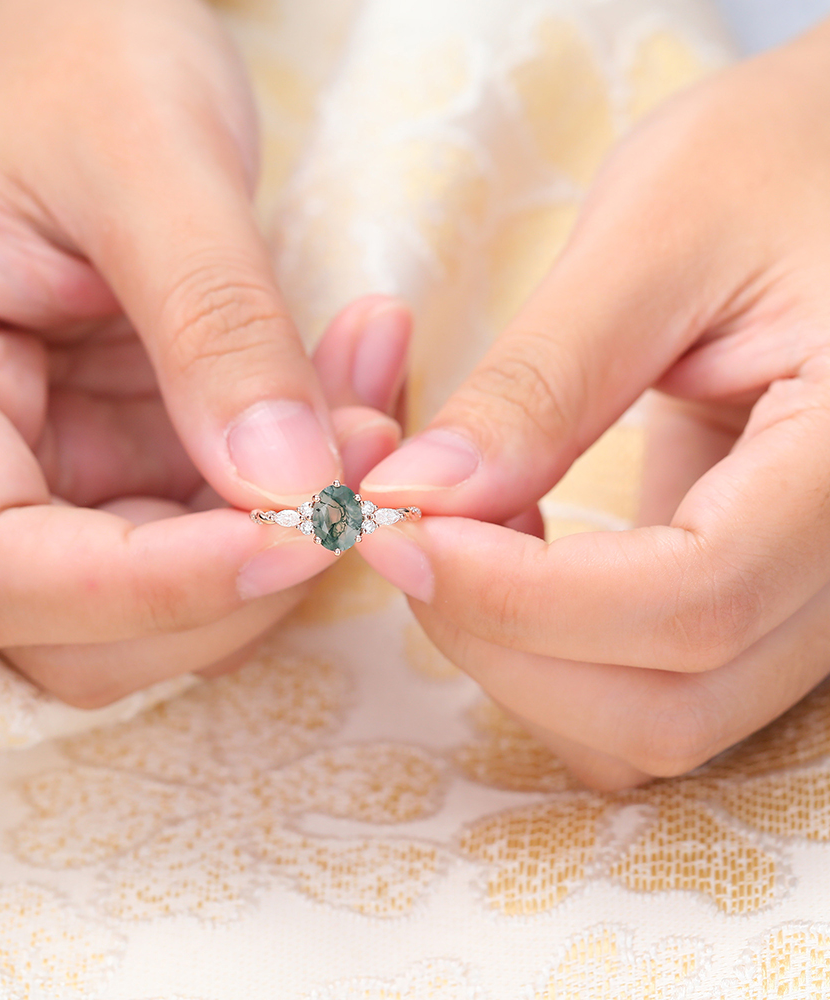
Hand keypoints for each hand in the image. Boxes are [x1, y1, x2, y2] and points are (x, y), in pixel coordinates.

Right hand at [0, 0, 406, 704]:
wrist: (82, 35)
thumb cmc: (85, 61)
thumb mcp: (154, 164)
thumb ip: (217, 327)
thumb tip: (293, 488)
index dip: (152, 587)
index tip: (302, 537)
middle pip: (82, 628)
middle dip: (235, 583)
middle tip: (358, 483)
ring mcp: (47, 469)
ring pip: (165, 602)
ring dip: (287, 539)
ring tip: (375, 410)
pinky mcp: (122, 462)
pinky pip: (218, 532)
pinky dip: (298, 493)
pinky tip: (359, 395)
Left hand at [356, 19, 829, 788]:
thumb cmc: (785, 157)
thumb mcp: (659, 232)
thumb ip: (541, 382)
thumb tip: (415, 501)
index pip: (692, 602)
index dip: (518, 595)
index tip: (396, 529)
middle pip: (671, 705)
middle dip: (503, 642)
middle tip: (408, 537)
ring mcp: (826, 595)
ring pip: (664, 726)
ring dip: (524, 662)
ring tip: (460, 538)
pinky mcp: (773, 594)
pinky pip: (663, 688)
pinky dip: (560, 657)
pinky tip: (514, 554)